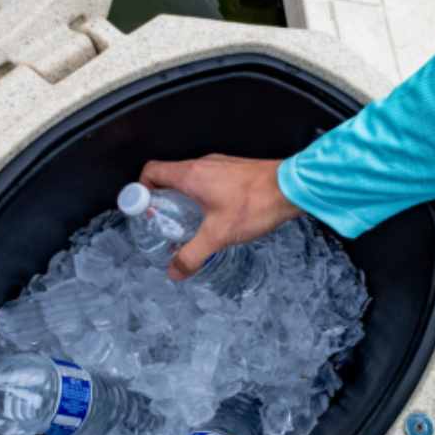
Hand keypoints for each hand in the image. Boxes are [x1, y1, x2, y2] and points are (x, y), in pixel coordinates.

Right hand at [139, 154, 302, 280]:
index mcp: (190, 175)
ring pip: (189, 178)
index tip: (146, 212)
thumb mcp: (218, 236)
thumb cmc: (256, 204)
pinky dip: (202, 195)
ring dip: (183, 199)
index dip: (142, 190)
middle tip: (167, 223)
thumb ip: (192, 255)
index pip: (151, 171)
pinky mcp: (234, 170)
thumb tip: (174, 271)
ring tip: (191, 223)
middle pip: (168, 176)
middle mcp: (202, 164)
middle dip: (162, 201)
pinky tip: (215, 215)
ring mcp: (219, 165)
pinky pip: (207, 179)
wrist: (292, 188)